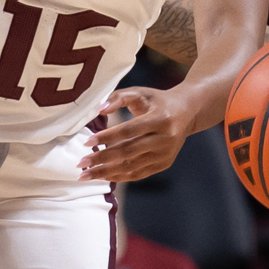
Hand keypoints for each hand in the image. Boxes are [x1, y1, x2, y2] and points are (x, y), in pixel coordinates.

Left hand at [78, 87, 198, 182]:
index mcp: (161, 118)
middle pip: (129, 152)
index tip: (87, 142)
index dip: (108, 137)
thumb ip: (119, 97)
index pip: (129, 131)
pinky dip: (119, 176)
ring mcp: (166, 154)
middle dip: (102, 159)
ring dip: (107, 172)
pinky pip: (139, 173)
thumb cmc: (157, 100)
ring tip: (86, 175)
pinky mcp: (164, 164)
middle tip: (81, 164)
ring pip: (132, 166)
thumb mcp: (141, 92)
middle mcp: (166, 139)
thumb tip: (99, 110)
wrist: (187, 112)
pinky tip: (103, 176)